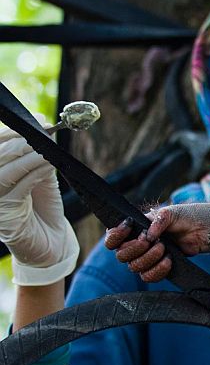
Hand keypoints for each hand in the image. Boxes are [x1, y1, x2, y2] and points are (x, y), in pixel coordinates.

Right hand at [0, 128, 78, 285]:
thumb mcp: (39, 176)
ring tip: (46, 149)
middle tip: (41, 134)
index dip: (10, 132)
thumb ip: (36, 155)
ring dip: (27, 157)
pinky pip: (17, 190)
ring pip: (4, 173)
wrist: (50, 243)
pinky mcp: (5, 219)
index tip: (38, 121)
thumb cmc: (42, 208)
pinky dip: (34, 174)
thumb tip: (42, 126)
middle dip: (18, 142)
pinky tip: (48, 165)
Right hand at [104, 204, 209, 282]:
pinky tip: (168, 260)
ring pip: (135, 267)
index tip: (130, 226)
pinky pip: (148, 277)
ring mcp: (145, 258)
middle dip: (137, 248)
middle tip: (155, 240)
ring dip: (150, 258)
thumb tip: (148, 235)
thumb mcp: (170, 212)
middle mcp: (135, 246)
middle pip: (121, 256)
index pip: (111, 239)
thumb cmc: (183, 217)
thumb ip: (158, 220)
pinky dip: (158, 269)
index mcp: (132, 230)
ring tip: (164, 247)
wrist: (201, 230)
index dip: (116, 236)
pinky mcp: (157, 268)